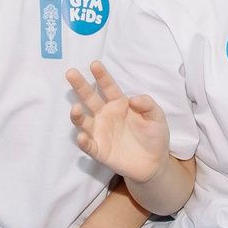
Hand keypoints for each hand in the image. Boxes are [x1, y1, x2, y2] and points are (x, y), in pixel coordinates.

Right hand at [66, 62, 168, 183]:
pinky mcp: (100, 151)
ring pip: (84, 121)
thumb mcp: (157, 117)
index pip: (108, 87)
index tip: (94, 64)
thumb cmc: (154, 136)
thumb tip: (132, 99)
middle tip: (71, 73)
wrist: (154, 163)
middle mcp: (105, 115)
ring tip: (75, 108)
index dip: (102, 76)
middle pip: (90, 98)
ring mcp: (100, 133)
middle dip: (80, 86)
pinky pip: (89, 145)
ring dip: (77, 115)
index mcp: (119, 104)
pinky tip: (82, 137)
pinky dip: (84, 142)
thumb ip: (148, 105)